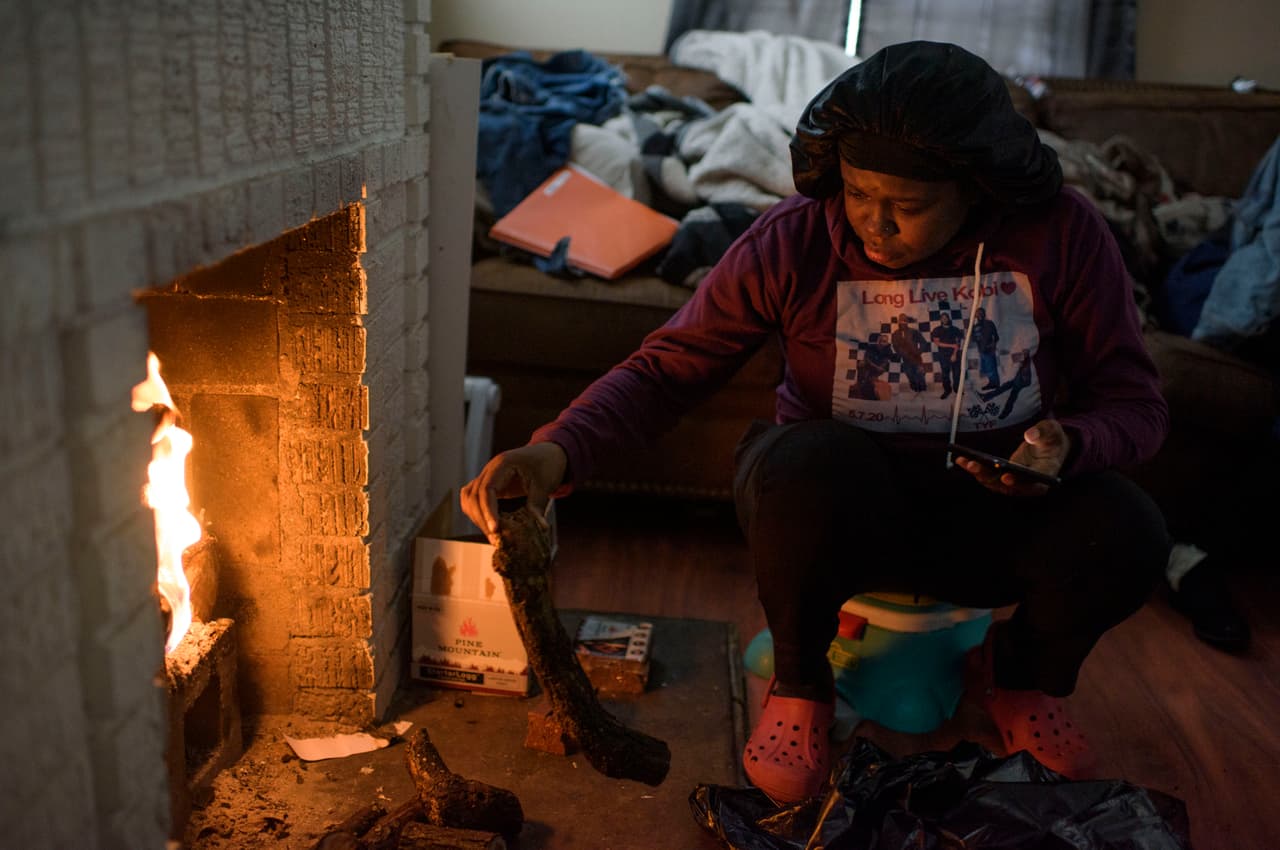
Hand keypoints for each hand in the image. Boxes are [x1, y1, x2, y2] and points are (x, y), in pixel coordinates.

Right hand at [460, 442, 566, 542]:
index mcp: (503, 464)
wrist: (549, 453)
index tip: (495, 529)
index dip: (488, 511)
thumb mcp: (545, 484)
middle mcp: (490, 469)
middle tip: (495, 539)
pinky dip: (476, 512)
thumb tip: (540, 528)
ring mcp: (487, 475)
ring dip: (477, 517)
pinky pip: (473, 498)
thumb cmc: (547, 464)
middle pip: (474, 495)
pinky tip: (488, 525)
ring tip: (492, 536)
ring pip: (469, 498)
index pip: (486, 489)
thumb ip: (538, 505)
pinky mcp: (489, 483)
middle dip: (482, 519)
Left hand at [954, 419, 1069, 496]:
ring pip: (994, 483)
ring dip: (978, 474)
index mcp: (1045, 475)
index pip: (1032, 484)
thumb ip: (1044, 432)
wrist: (1049, 447)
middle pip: (1007, 486)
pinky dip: (975, 469)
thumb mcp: (1053, 431)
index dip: (1019, 482)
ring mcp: (1014, 483)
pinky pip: (988, 477)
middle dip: (989, 477)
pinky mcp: (1003, 478)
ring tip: (964, 461)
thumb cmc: (1052, 439)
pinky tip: (962, 459)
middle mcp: (1028, 484)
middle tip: (974, 465)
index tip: (1006, 476)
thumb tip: (1030, 435)